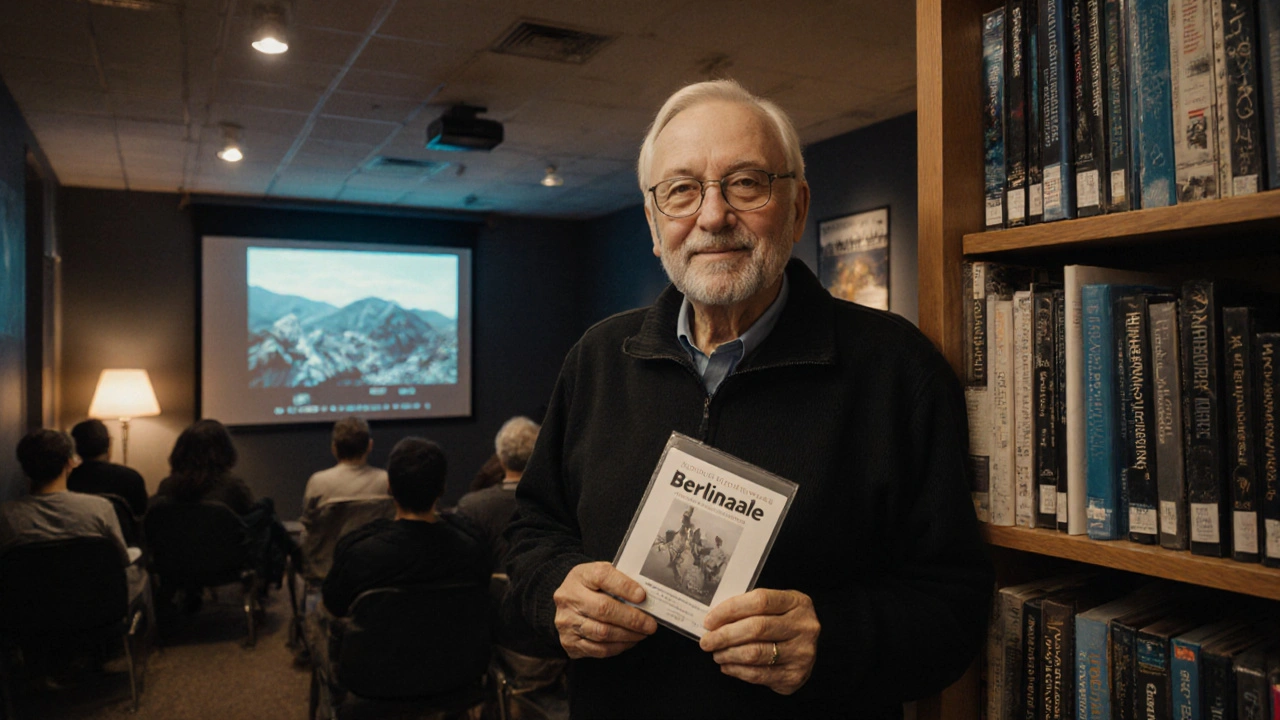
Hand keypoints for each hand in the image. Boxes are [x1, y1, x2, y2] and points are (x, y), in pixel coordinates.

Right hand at [553, 562, 657, 658]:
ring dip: (628, 635)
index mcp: (580, 576)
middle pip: (604, 609)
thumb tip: (645, 596)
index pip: (602, 577)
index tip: (642, 596)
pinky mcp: (570, 642)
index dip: (624, 586)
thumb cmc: (590, 588)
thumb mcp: (600, 575)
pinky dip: (618, 647)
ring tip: (643, 633)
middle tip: (650, 624)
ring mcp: (567, 622)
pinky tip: (629, 641)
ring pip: (602, 633)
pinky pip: (598, 649)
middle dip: (632, 619)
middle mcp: (570, 598)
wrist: (564, 605)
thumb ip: (620, 580)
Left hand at [699, 588, 820, 694]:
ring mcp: (802, 652)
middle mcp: (803, 626)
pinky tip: (727, 666)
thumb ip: (751, 608)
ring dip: (729, 654)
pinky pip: (759, 674)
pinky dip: (737, 670)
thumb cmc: (783, 623)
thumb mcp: (776, 607)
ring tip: (716, 653)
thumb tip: (714, 620)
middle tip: (706, 641)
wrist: (807, 650)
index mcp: (797, 602)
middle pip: (757, 628)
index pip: (760, 601)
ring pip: (755, 653)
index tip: (710, 620)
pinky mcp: (795, 675)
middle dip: (725, 635)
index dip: (731, 609)